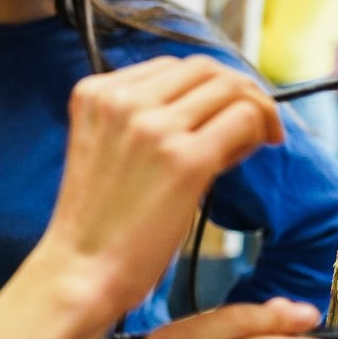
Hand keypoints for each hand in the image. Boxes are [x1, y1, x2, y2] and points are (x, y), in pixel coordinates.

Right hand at [34, 57, 281, 313]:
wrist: (80, 271)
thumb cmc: (96, 224)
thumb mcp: (102, 150)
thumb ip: (138, 119)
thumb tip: (206, 105)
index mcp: (94, 93)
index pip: (170, 67)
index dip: (203, 88)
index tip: (215, 115)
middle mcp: (122, 101)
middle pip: (204, 69)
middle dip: (237, 90)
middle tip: (252, 123)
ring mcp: (153, 128)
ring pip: (230, 88)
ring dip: (253, 109)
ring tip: (253, 142)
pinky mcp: (184, 160)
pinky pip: (243, 119)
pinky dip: (257, 130)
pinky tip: (249, 155)